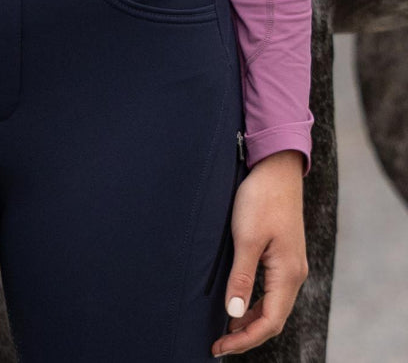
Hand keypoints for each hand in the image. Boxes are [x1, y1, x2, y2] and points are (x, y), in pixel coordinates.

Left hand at [213, 150, 308, 354]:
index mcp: (288, 274)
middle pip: (273, 318)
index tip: (220, 348)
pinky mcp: (283, 255)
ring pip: (272, 305)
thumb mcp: (246, 238)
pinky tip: (238, 301)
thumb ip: (242, 277)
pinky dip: (254, 302)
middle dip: (246, 334)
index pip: (269, 322)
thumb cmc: (261, 198)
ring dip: (249, 319)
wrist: (276, 168)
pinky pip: (271, 290)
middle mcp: (294, 274)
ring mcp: (290, 265)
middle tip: (218, 343)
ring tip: (224, 329)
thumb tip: (233, 313)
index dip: (244, 339)